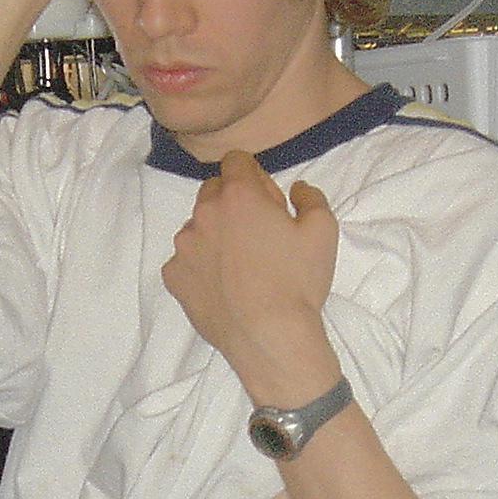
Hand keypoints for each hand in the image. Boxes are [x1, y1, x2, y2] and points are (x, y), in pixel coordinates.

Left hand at [162, 152, 342, 404]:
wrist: (268, 337)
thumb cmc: (298, 282)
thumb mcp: (324, 231)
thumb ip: (311, 198)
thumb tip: (297, 188)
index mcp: (239, 195)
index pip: (236, 160)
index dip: (255, 177)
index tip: (268, 203)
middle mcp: (203, 213)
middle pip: (213, 191)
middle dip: (232, 202)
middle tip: (257, 235)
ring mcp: (184, 246)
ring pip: (197, 226)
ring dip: (215, 234)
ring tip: (240, 266)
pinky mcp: (174, 277)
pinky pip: (186, 260)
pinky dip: (201, 266)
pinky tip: (223, 286)